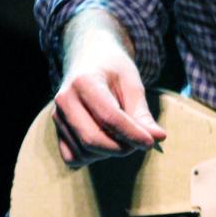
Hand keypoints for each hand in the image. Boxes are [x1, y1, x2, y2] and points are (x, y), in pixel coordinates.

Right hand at [52, 36, 165, 167]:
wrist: (88, 59)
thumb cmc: (113, 70)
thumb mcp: (132, 84)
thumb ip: (142, 113)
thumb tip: (158, 137)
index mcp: (84, 82)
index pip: (109, 117)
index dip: (132, 134)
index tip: (151, 141)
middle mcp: (65, 100)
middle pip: (92, 138)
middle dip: (121, 147)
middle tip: (140, 141)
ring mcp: (57, 116)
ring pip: (84, 151)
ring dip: (110, 152)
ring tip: (124, 136)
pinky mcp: (57, 130)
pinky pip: (73, 157)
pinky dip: (93, 157)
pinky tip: (106, 142)